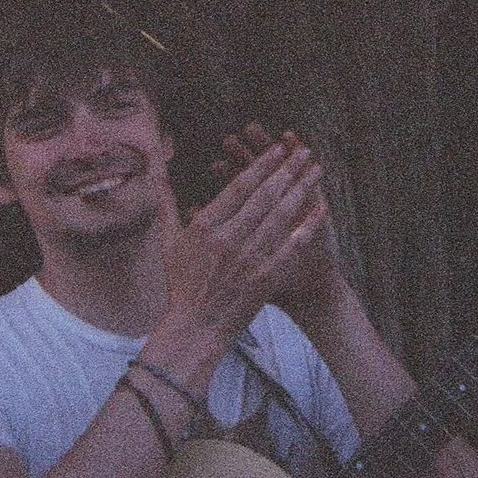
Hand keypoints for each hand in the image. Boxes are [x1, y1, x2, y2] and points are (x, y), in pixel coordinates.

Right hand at [161, 134, 327, 350]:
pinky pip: (291, 245)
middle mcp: (227, 238)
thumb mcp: (168, 240)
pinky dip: (308, 225)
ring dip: (301, 189)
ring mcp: (248, 259)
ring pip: (280, 215)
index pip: (239, 187)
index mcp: (205, 226)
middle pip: (264, 196)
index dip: (262, 165)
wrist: (195, 328)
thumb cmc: (182, 283)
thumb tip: (156, 168)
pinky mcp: (265, 277)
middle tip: (304, 152)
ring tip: (316, 170)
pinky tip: (322, 208)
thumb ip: (166, 201)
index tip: (279, 149)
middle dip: (288, 170)